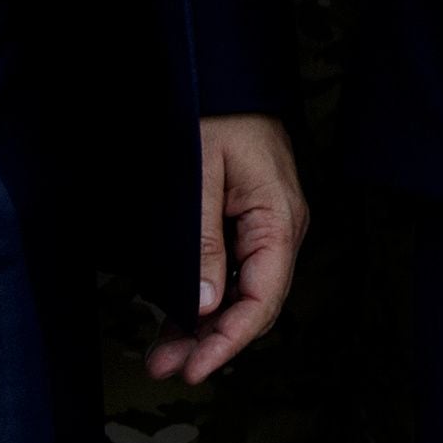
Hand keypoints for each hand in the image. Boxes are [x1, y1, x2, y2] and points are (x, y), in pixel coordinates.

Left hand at [145, 113, 305, 383]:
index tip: (196, 367)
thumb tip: (207, 303)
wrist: (220, 74)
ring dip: (203, 326)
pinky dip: (205, 299)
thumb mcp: (201, 174)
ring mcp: (266, 228)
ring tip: (162, 355)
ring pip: (240, 293)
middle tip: (165, 368)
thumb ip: (204, 241)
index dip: (229, 339)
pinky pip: (232, 272)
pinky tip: (177, 319)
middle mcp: (280, 229)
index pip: (262, 298)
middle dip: (210, 341)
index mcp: (279, 219)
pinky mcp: (248, 223)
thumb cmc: (213, 114)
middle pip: (252, 304)